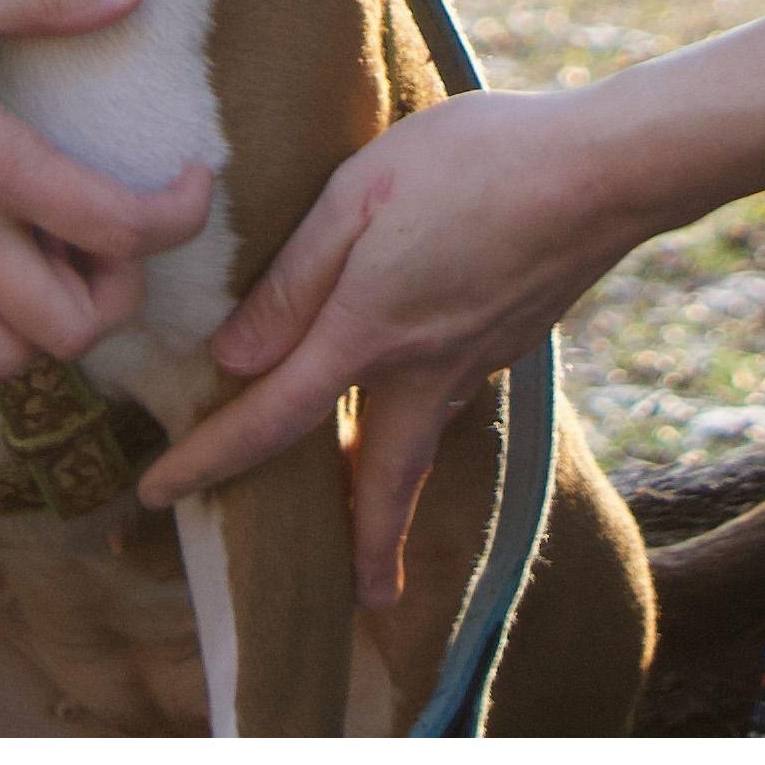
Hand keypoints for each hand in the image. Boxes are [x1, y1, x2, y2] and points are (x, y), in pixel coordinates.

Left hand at [133, 84, 667, 598]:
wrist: (606, 171)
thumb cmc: (473, 162)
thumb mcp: (359, 193)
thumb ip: (294, 277)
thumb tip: (232, 357)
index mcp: (369, 334)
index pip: (274, 421)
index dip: (210, 460)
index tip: (158, 493)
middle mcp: (424, 369)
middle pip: (383, 481)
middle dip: (370, 547)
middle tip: (365, 602)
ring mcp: (476, 359)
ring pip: (420, 438)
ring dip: (394, 488)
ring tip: (379, 512)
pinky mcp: (512, 338)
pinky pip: (451, 393)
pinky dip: (425, 414)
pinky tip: (422, 381)